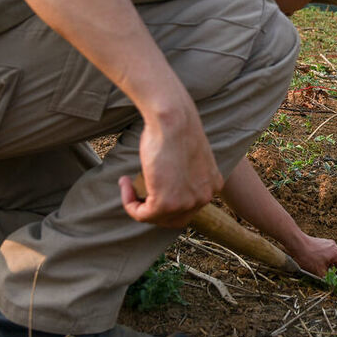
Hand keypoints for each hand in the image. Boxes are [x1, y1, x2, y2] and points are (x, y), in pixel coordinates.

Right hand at [120, 99, 223, 228]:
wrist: (172, 118)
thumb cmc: (175, 128)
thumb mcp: (185, 157)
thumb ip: (181, 175)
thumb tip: (164, 185)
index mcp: (212, 185)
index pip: (188, 207)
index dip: (166, 202)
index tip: (149, 185)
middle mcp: (205, 197)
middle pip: (175, 218)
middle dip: (153, 209)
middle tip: (136, 191)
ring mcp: (187, 203)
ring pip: (157, 218)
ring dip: (137, 204)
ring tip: (127, 184)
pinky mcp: (167, 204)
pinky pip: (142, 214)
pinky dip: (129, 203)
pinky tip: (124, 184)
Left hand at [287, 233, 336, 275]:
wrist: (297, 244)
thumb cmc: (309, 256)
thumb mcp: (319, 272)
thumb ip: (328, 278)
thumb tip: (331, 282)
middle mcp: (334, 246)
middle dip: (333, 270)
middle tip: (328, 278)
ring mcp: (327, 243)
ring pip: (330, 257)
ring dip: (327, 265)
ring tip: (320, 271)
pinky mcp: (320, 242)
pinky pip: (324, 253)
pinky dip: (322, 259)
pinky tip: (315, 264)